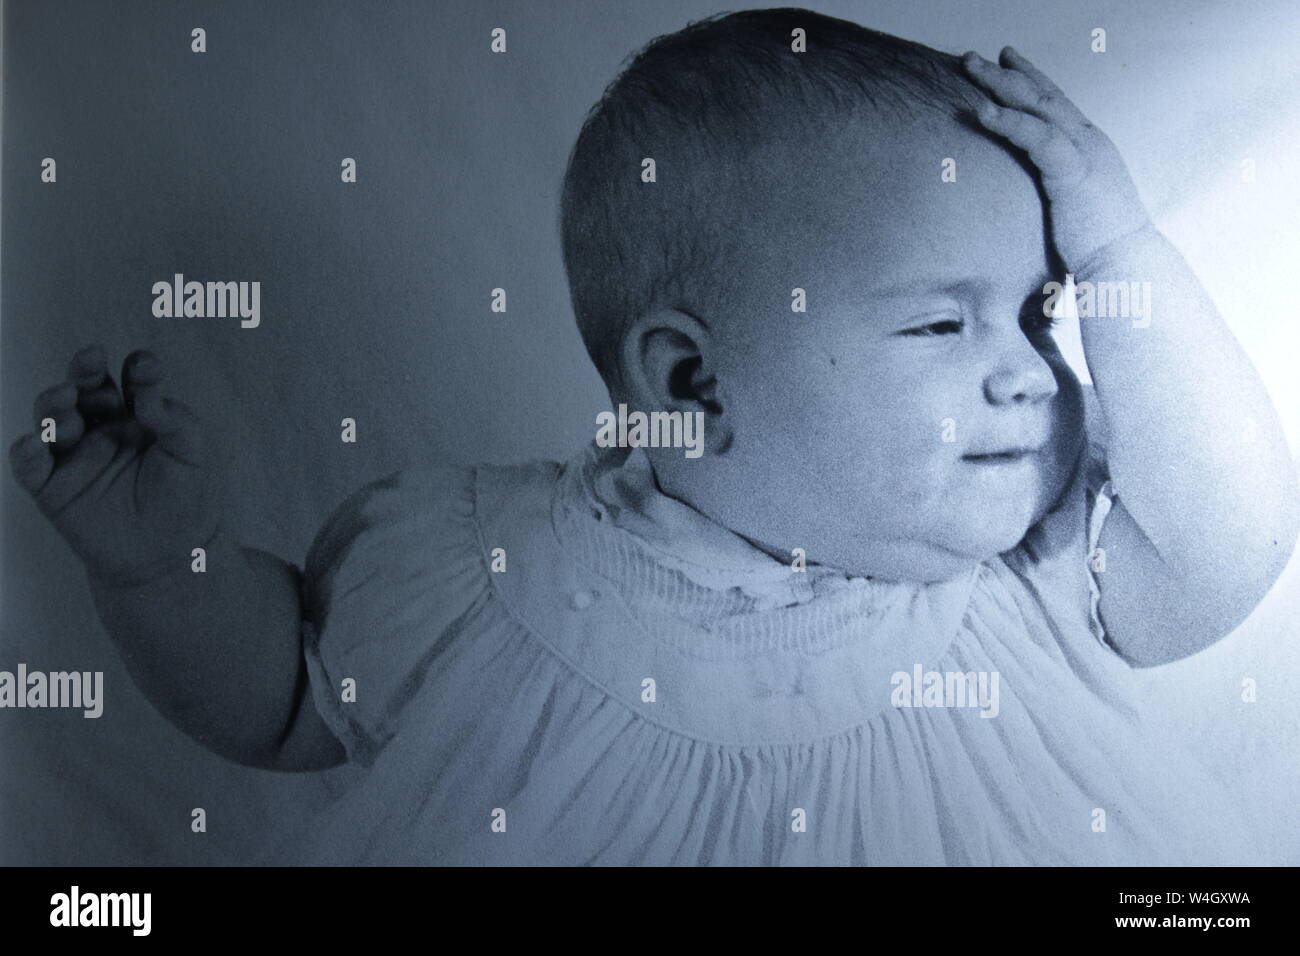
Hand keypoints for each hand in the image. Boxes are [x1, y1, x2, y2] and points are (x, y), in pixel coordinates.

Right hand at [9, 345, 221, 586]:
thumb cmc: (186, 498)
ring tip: (66, 400)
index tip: (145, 367)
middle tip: (91, 361)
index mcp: (138, 415)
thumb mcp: (193, 453)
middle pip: (84, 390)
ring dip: (53, 405)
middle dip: (84, 372)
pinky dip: (26, 453)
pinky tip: (34, 445)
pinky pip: (29, 466)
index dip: (137, 370)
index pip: (132, 382)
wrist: (171, 555)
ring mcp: (74, 456)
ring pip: (52, 419)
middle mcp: (102, 428)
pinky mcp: (52, 488)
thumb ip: (175, 419)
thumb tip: (148, 392)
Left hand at [962, 46, 1153, 269]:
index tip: (1005, 61)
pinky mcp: (1073, 171)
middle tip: (973, 56)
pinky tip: (980, 110)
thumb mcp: (1076, 211)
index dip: (1030, 80)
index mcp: (1090, 149)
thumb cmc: (1100, 250)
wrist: (1126, 267)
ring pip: (1037, 105)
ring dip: (1000, 83)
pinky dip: (1007, 121)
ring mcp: (1084, 152)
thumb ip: (1059, 197)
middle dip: (1007, 72)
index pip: (1056, 105)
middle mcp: (1090, 141)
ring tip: (968, 66)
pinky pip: (1035, 136)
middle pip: (1043, 95)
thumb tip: (1036, 208)